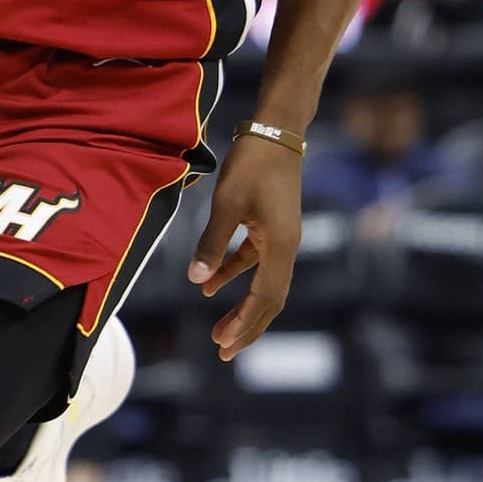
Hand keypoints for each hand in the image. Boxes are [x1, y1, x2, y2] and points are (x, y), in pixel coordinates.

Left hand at [187, 138, 303, 361]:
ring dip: (242, 306)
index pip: (266, 298)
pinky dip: (235, 274)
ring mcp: (280, 237)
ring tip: (218, 330)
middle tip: (223, 351)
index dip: (246, 323)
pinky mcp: (271, 226)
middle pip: (270, 299)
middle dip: (247, 326)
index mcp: (281, 246)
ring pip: (263, 283)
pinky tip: (210, 285)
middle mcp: (286, 247)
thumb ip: (211, 243)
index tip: (224, 345)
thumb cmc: (252, 163)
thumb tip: (196, 280)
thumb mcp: (227, 204)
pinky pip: (254, 261)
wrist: (276, 130)